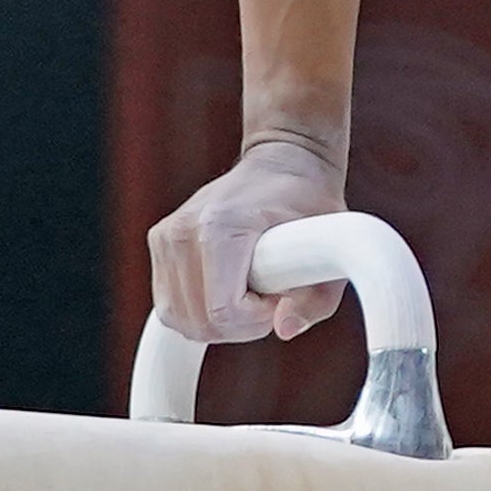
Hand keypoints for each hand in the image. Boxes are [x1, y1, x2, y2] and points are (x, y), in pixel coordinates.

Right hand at [148, 130, 349, 342]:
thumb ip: (316, 299)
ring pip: (179, 319)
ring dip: (220, 322)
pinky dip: (200, 312)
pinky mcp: (159, 243)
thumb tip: (284, 330)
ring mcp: (165, 236)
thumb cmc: (310, 202)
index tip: (282, 296)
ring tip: (252, 291)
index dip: (259, 320)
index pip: (224, 312)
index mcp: (221, 226)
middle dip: (241, 326)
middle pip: (199, 322)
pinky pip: (170, 306)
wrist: (284, 161)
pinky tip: (229, 290)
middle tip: (271, 297)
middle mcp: (183, 230)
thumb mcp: (331, 247)